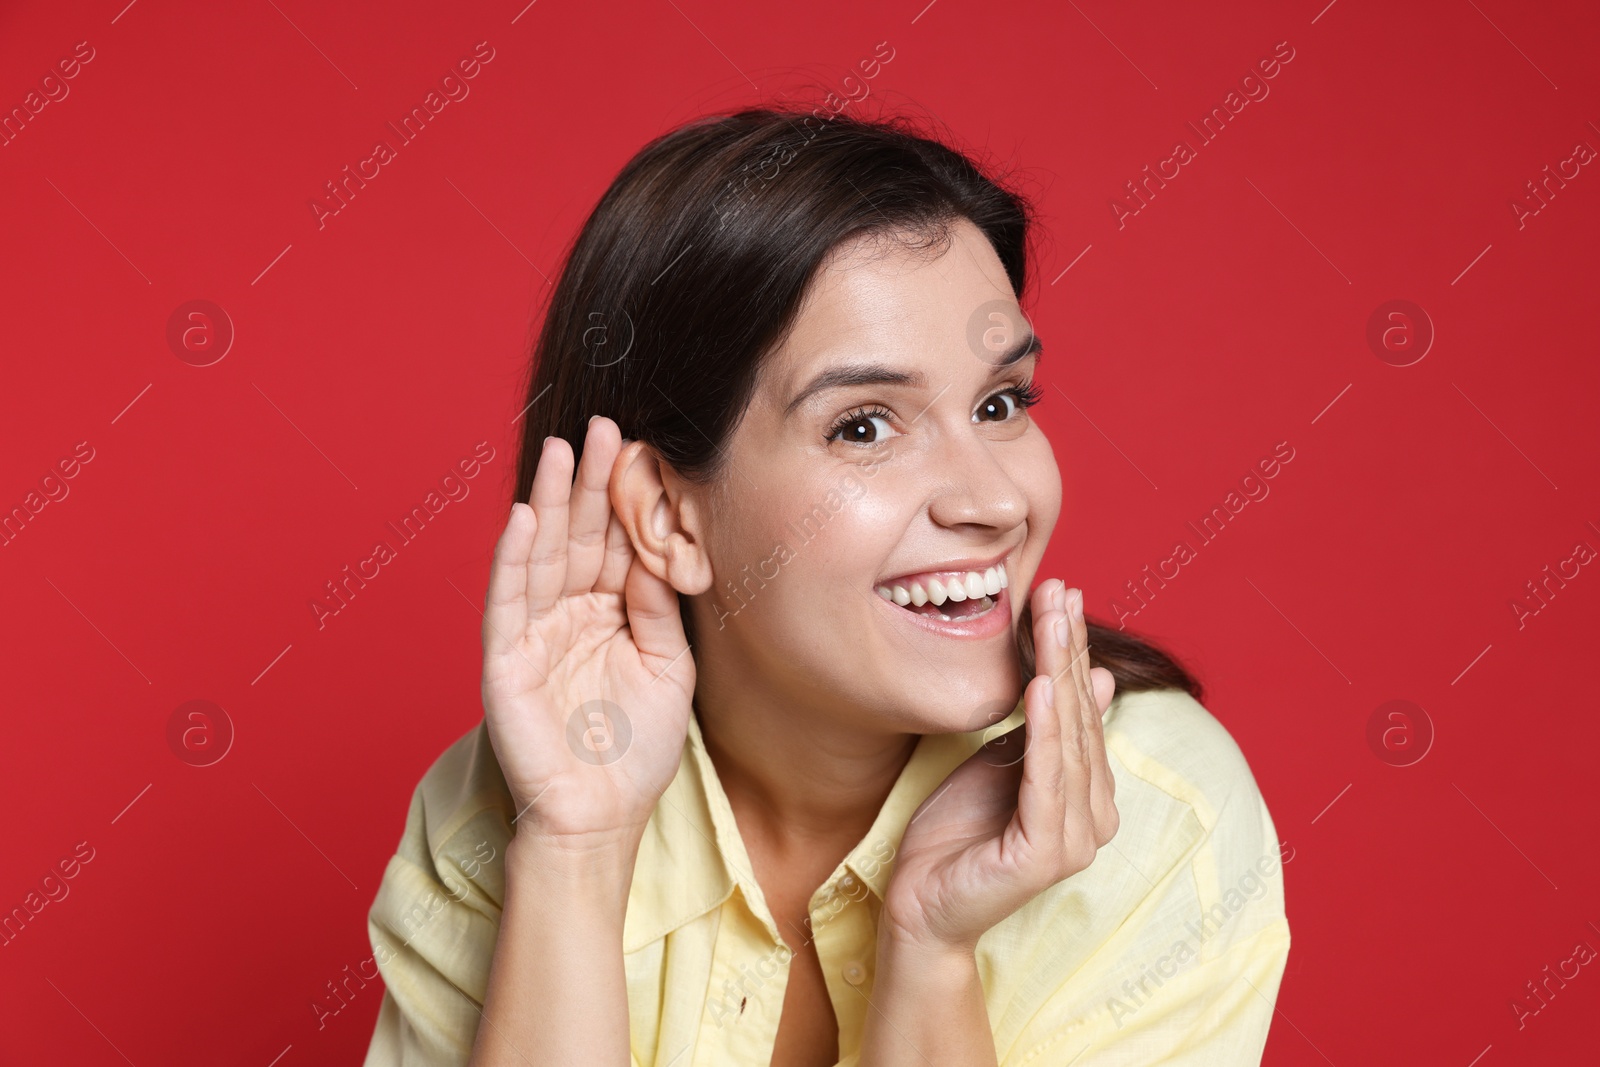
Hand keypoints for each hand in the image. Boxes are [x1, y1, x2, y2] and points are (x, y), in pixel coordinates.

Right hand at [480, 416, 695, 847]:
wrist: (600, 817)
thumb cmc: (634, 751)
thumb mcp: (669, 670)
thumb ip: (660, 609)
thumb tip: (654, 549)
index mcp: (608, 612)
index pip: (614, 542)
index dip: (623, 498)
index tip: (638, 446)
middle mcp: (568, 613)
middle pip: (577, 535)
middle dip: (588, 482)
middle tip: (601, 428)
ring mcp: (534, 633)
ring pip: (541, 553)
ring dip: (549, 502)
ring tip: (560, 451)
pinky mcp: (506, 659)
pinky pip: (508, 600)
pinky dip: (514, 558)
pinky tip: (527, 517)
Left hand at [881, 579, 1117, 952]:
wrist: (921, 905)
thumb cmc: (956, 832)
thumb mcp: (1000, 761)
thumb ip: (1042, 726)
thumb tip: (1087, 673)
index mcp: (1089, 795)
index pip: (1082, 707)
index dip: (1072, 648)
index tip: (1063, 594)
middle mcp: (1095, 817)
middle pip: (1080, 715)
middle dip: (1067, 647)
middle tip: (1060, 589)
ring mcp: (1076, 839)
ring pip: (1069, 739)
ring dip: (1059, 672)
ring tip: (1051, 619)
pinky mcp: (1046, 854)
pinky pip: (1046, 779)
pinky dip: (1045, 731)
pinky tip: (1039, 686)